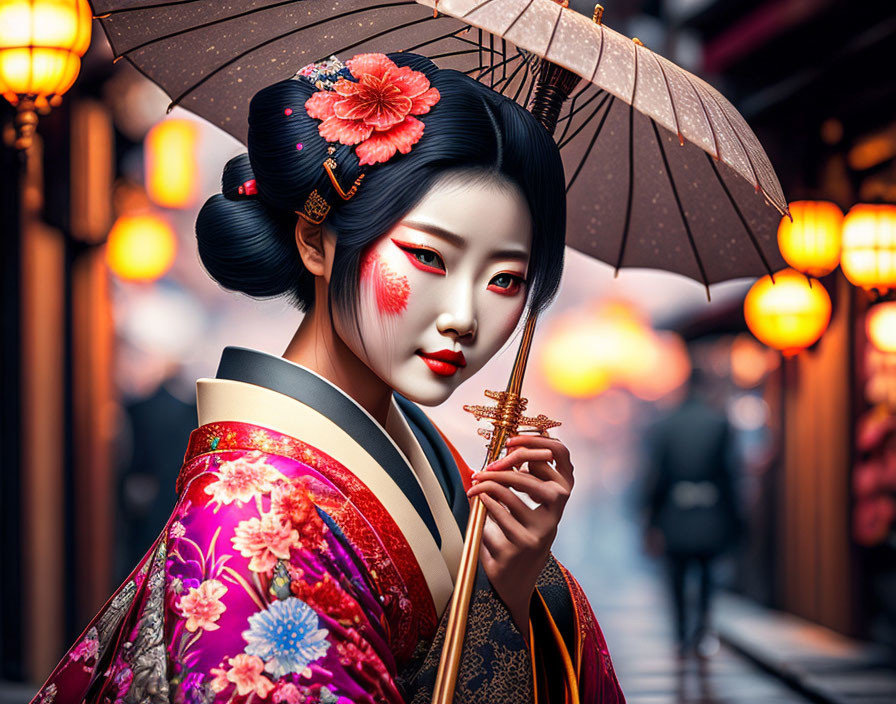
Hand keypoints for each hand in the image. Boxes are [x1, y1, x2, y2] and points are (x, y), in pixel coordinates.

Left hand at [466, 434, 573, 634]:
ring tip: (476, 482)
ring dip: (486, 485)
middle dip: (501, 468)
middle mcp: (555, 515)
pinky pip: (496, 515)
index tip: (511, 441)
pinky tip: (478, 498)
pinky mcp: (520, 547)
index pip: (562, 456)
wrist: (515, 579)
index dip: (537, 441)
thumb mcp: (527, 505)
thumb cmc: (518, 532)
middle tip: (484, 468)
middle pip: (530, 476)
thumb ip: (523, 478)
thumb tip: (507, 447)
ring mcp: (538, 533)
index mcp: (561, 498)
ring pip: (508, 495)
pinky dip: (484, 503)